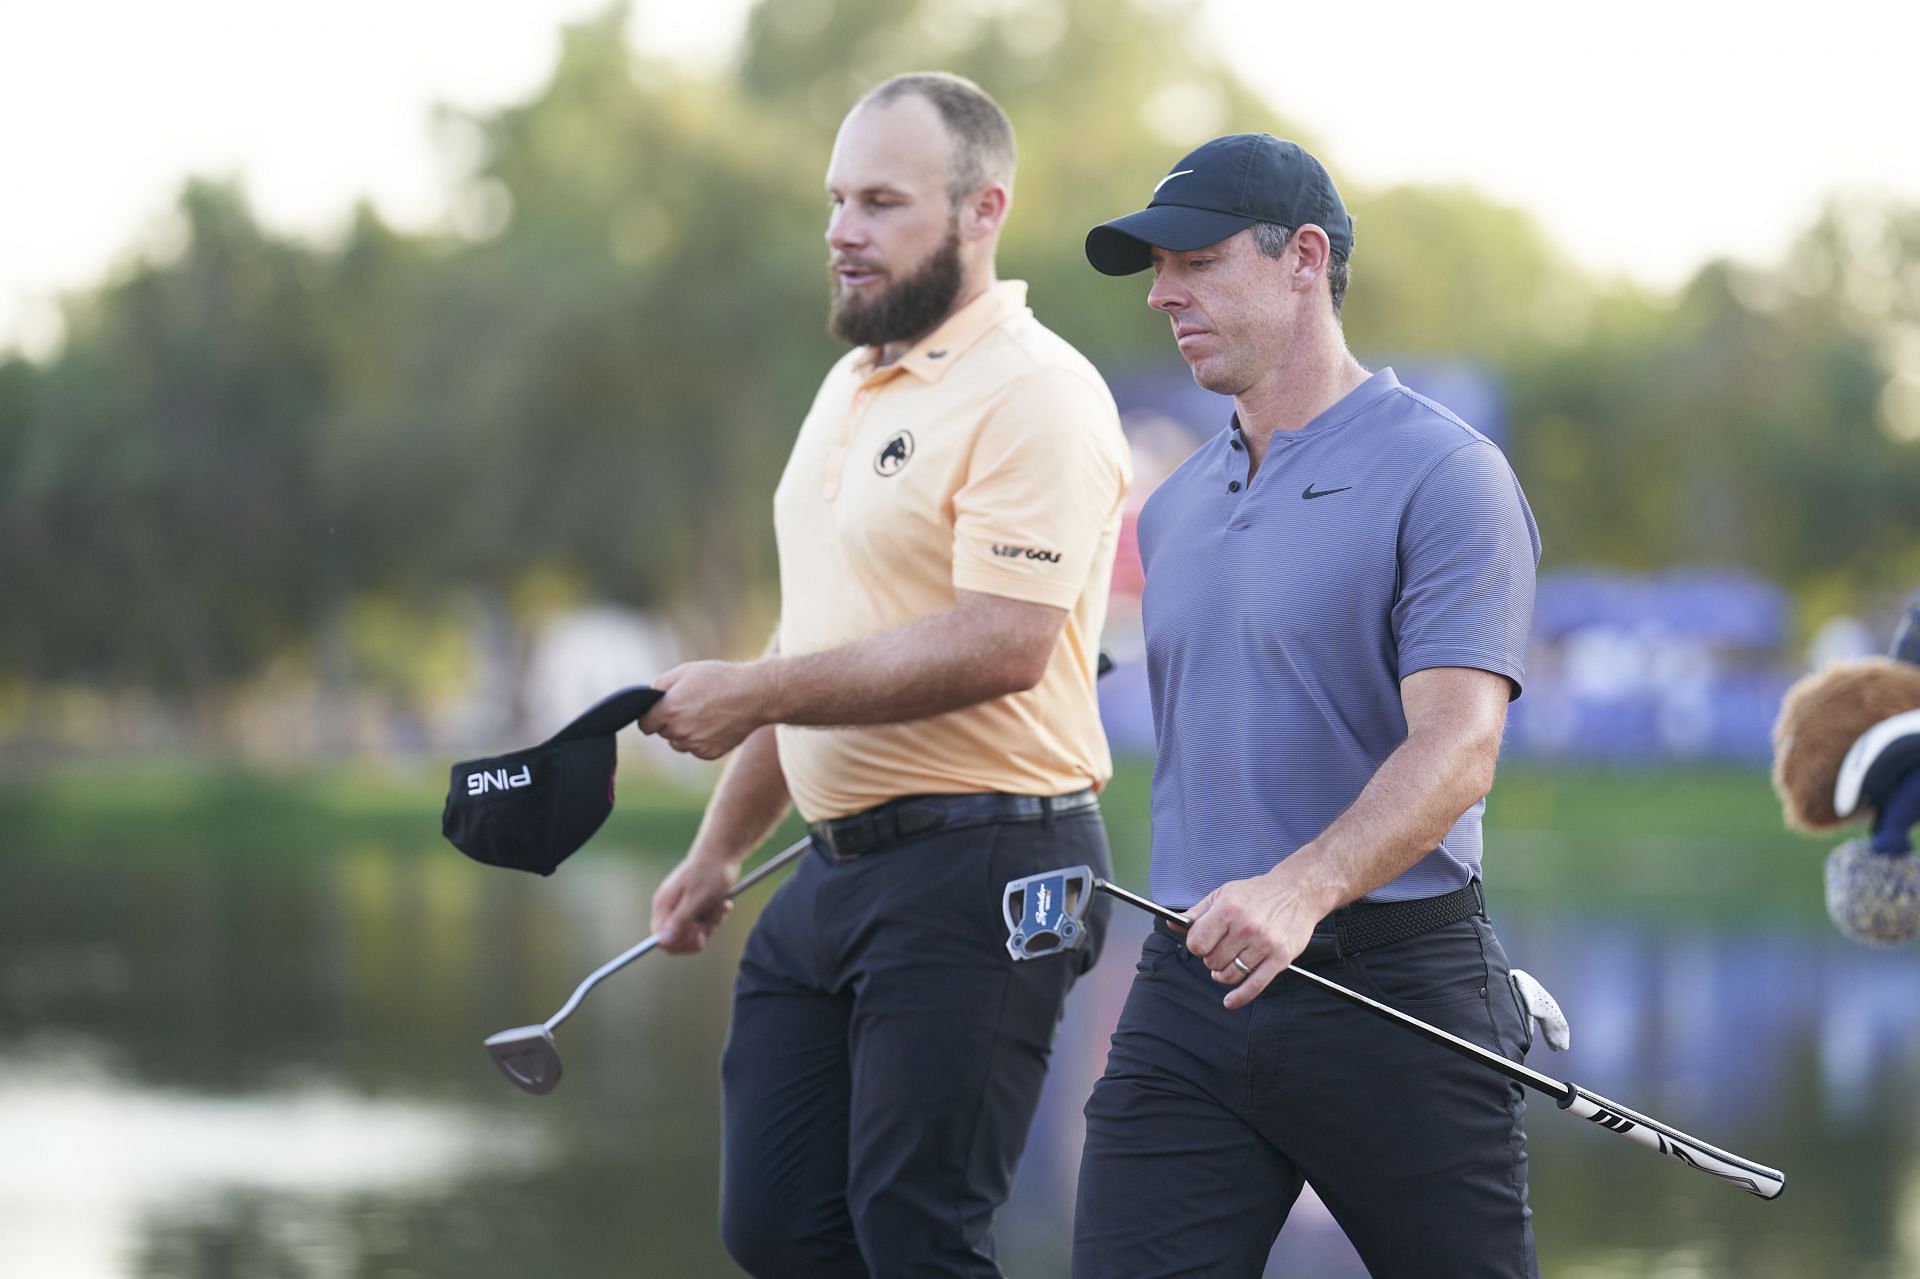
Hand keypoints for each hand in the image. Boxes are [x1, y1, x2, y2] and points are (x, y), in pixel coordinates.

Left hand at [638, 660, 771, 759]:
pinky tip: (714, 724)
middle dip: (670, 721)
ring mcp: (695, 745)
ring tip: (704, 714)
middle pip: (662, 733)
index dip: (651, 716)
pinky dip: (701, 740)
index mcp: (669, 710)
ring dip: (685, 733)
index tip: (660, 711)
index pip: (645, 725)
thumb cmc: (720, 679)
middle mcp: (679, 731)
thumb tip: (649, 699)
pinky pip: (696, 749)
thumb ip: (659, 686)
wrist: (754, 695)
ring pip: (679, 743)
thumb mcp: (685, 671)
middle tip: (690, 706)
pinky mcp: (709, 754)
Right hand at [651, 854, 739, 953]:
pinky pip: (704, 924)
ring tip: (720, 906)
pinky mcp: (695, 906)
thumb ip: (680, 921)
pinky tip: (723, 904)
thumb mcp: (697, 899)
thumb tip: (662, 942)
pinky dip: (715, 917)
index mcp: (663, 906)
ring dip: (711, 924)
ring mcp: (682, 907)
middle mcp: (669, 908)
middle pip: (679, 940)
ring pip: (694, 933)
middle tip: (710, 920)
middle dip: (699, 934)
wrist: (723, 853)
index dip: (680, 942)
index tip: (698, 934)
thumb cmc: (710, 873)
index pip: (661, 939)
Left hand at [1184, 866, 1322, 1009]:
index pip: (1197, 943)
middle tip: (1220, 950)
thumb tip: (1172, 924)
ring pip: (1230, 974)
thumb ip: (1197, 912)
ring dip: (1223, 974)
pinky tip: (1230, 1001)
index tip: (1202, 944)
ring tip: (1226, 965)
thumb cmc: (1258, 893)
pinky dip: (1240, 997)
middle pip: (1212, 961)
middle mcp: (1245, 927)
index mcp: (1228, 909)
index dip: (1196, 946)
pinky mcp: (1280, 958)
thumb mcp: (1223, 894)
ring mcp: (1264, 944)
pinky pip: (1255, 985)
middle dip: (1211, 959)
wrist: (1298, 892)